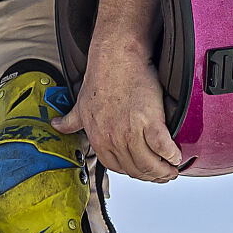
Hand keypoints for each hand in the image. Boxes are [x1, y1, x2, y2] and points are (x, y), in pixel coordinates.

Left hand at [51, 44, 181, 182]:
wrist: (116, 57)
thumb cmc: (102, 76)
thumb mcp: (80, 104)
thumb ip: (70, 120)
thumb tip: (56, 125)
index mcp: (98, 138)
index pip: (117, 167)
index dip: (133, 172)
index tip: (143, 170)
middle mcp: (113, 139)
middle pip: (136, 169)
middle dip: (151, 175)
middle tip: (163, 173)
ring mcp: (131, 132)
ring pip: (150, 164)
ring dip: (163, 170)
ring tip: (172, 167)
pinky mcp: (150, 122)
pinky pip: (163, 148)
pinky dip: (171, 154)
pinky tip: (176, 155)